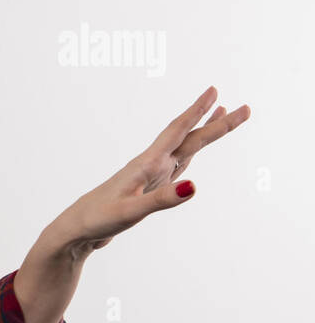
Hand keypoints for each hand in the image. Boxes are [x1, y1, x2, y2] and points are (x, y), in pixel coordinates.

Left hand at [62, 86, 251, 254]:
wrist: (76, 231)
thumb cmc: (98, 220)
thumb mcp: (130, 212)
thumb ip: (161, 200)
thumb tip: (194, 186)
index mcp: (146, 165)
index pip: (177, 132)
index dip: (197, 111)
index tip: (215, 91)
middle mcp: (150, 166)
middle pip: (189, 139)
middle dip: (216, 123)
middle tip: (245, 108)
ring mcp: (150, 177)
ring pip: (184, 150)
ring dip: (205, 133)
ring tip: (222, 115)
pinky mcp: (148, 189)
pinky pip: (176, 167)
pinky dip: (190, 156)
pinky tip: (192, 153)